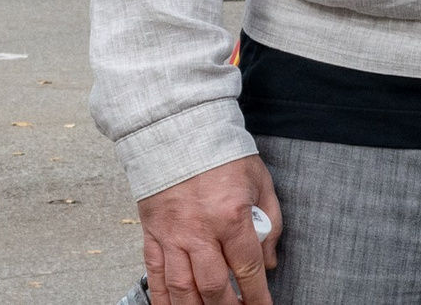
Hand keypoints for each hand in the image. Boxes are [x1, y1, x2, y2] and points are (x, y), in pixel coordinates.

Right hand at [139, 154, 280, 304]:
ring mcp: (172, 235)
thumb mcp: (260, 181)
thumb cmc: (223, 155)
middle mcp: (199, 230)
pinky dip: (164, 300)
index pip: (247, 267)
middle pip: (213, 286)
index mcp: (230, 215)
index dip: (258, 295)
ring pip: (182, 288)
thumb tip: (268, 262)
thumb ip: (269, 223)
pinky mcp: (152, 235)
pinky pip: (156, 276)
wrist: (178, 131)